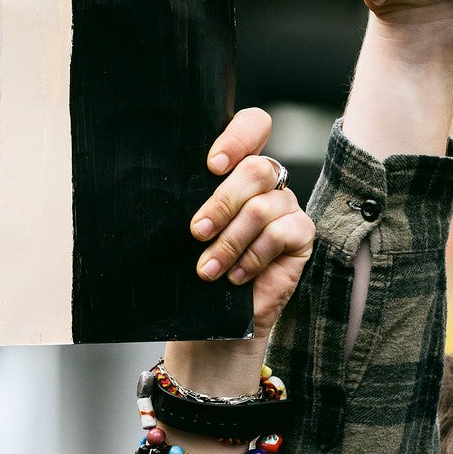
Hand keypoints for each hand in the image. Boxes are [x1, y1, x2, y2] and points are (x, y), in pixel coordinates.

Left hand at [152, 109, 313, 453]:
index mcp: (233, 169)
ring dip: (232, 239)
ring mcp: (285, 210)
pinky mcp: (301, 240)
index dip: (238, 135)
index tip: (210, 164)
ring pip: (267, 203)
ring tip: (209, 269)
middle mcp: (264, 185)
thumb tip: (151, 179)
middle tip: (196, 231)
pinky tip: (238, 277)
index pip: (254, 124)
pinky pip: (287, 231)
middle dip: (222, 200)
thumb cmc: (188, 276)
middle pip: (259, 166)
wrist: (209, 329)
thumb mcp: (177, 233)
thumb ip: (182, 200)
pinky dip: (257, 254)